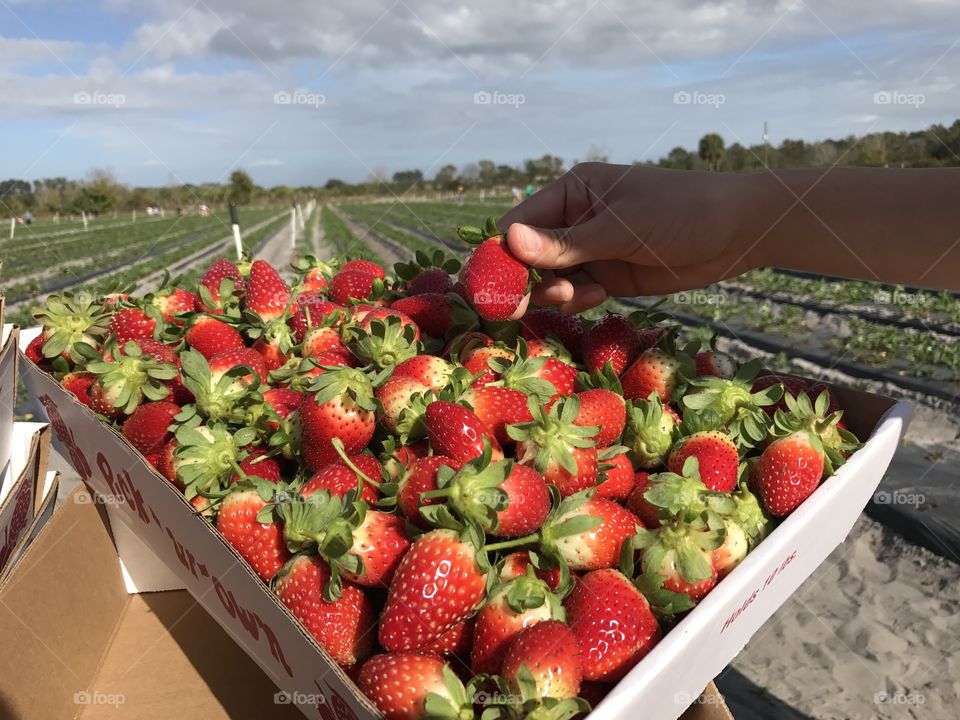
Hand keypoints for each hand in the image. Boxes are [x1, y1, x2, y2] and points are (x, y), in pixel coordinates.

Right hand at [499, 163, 751, 315]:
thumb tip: (508, 241)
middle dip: (527, 278)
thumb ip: (565, 244)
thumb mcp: (620, 228)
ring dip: (556, 291)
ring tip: (576, 295)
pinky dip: (576, 300)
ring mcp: (591, 249)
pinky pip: (576, 292)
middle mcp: (574, 219)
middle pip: (529, 255)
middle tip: (525, 304)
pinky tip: (595, 298)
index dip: (503, 252)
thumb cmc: (679, 212)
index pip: (520, 223)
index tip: (493, 285)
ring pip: (551, 278)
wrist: (737, 232)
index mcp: (572, 191)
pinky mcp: (608, 275)